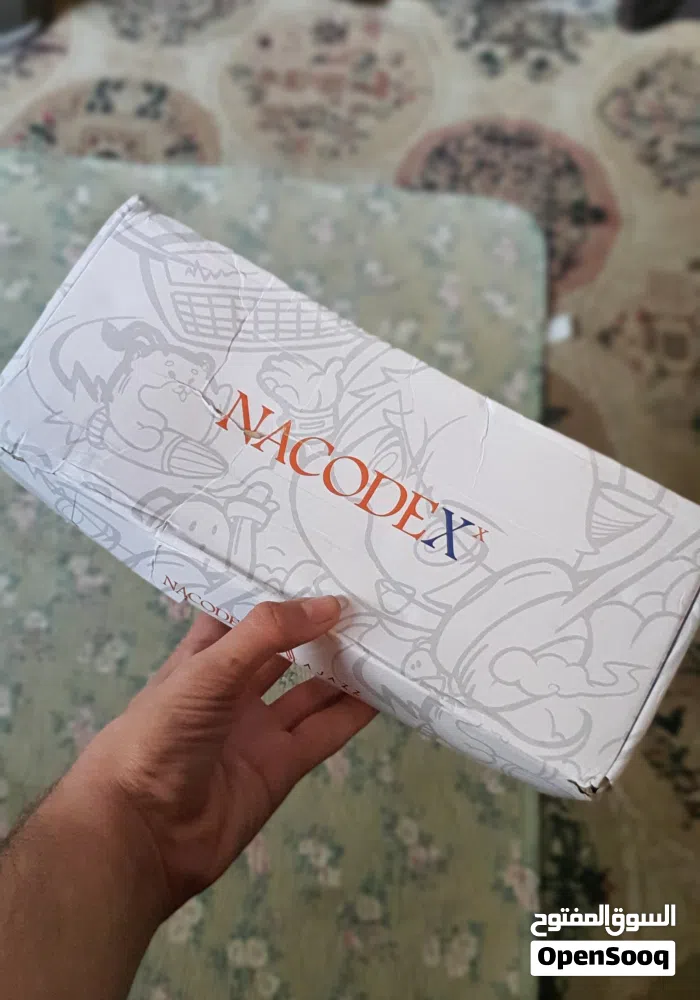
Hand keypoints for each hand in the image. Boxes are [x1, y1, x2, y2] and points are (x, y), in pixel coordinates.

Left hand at [67, 596, 375, 915]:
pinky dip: (353, 713)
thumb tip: (331, 604)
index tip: (319, 563)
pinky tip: (384, 689)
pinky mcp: (280, 768)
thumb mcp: (207, 670)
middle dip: (319, 628)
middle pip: (284, 650)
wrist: (141, 833)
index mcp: (203, 657)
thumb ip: (267, 634)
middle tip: (367, 599)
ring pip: (310, 692)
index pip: (242, 612)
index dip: (275, 590)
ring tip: (385, 639)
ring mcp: (257, 729)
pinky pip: (323, 732)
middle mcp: (232, 689)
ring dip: (343, 669)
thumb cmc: (160, 734)